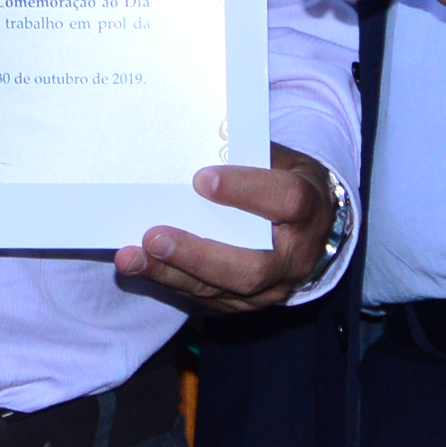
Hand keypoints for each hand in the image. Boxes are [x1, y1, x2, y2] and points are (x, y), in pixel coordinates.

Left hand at [114, 144, 334, 311]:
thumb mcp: (283, 158)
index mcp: (309, 211)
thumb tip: (199, 143)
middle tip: (154, 237)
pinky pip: (206, 297)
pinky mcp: (246, 303)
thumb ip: (249, 152)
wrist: (313, 226)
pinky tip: (140, 265)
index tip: (201, 179)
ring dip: (170, 273)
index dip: (245, 190)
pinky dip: (169, 280)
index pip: (285, 202)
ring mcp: (271, 288)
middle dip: (197, 254)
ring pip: (220, 289)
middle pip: (250, 267)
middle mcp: (294, 258)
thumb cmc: (288, 180)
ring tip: (132, 256)